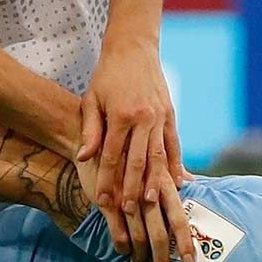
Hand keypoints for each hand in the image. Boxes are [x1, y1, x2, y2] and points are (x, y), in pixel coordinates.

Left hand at [77, 38, 190, 261]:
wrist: (134, 48)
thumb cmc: (107, 76)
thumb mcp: (92, 100)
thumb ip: (90, 130)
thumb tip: (84, 157)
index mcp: (121, 115)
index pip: (112, 155)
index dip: (107, 179)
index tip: (102, 201)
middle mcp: (144, 118)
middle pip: (137, 161)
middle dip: (131, 189)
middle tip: (127, 212)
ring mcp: (160, 118)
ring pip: (158, 156)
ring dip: (155, 182)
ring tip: (151, 204)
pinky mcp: (171, 116)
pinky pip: (174, 146)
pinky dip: (176, 166)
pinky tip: (177, 184)